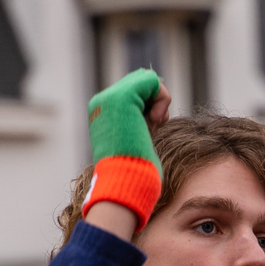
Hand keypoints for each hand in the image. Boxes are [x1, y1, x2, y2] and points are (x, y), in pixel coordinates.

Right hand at [83, 68, 170, 238]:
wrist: (125, 185)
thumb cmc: (134, 175)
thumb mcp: (138, 142)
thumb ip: (143, 123)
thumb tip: (157, 111)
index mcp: (102, 113)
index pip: (136, 92)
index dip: (150, 108)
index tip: (151, 131)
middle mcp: (101, 102)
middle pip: (142, 83)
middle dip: (155, 104)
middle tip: (155, 128)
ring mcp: (109, 98)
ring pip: (148, 80)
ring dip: (159, 102)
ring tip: (154, 126)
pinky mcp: (122, 98)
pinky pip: (153, 81)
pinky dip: (162, 99)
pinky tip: (157, 121)